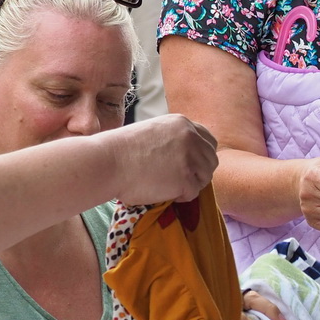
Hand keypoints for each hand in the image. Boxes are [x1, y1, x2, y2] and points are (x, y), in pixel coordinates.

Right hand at [104, 113, 218, 205]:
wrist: (108, 162)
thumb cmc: (122, 151)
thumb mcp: (154, 132)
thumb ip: (174, 139)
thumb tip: (188, 156)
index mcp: (182, 123)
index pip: (209, 140)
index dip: (202, 156)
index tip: (190, 166)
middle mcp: (190, 137)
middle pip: (211, 160)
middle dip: (199, 172)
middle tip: (179, 180)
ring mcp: (189, 157)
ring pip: (205, 177)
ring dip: (191, 185)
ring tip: (168, 185)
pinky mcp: (185, 178)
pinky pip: (193, 193)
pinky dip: (181, 197)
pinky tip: (163, 191)